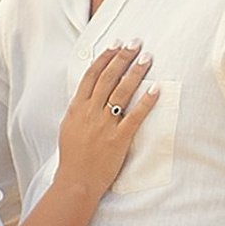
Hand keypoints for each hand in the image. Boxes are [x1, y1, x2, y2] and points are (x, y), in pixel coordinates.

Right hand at [55, 43, 156, 196]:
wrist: (76, 181)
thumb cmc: (73, 156)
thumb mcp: (68, 127)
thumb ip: (79, 109)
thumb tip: (88, 93)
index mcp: (77, 108)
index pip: (91, 76)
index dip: (105, 58)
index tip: (116, 44)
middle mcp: (90, 113)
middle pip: (108, 78)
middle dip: (123, 58)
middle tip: (136, 43)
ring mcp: (104, 125)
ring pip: (122, 92)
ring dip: (136, 73)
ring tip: (147, 58)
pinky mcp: (118, 139)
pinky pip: (135, 116)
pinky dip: (146, 102)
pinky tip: (156, 89)